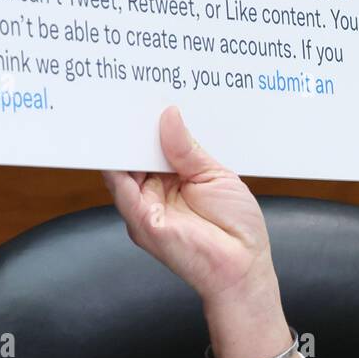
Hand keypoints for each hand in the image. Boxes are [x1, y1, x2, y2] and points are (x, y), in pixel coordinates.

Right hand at [102, 106, 272, 304]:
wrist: (243, 265)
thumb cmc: (237, 225)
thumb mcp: (215, 174)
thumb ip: (186, 148)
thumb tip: (169, 115)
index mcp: (174, 178)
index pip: (152, 146)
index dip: (147, 123)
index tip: (143, 95)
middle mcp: (153, 192)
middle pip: (133, 153)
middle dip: (129, 126)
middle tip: (124, 91)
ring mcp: (144, 206)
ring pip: (120, 166)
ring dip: (118, 139)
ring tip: (116, 106)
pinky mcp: (140, 220)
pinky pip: (120, 187)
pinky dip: (114, 162)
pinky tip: (116, 139)